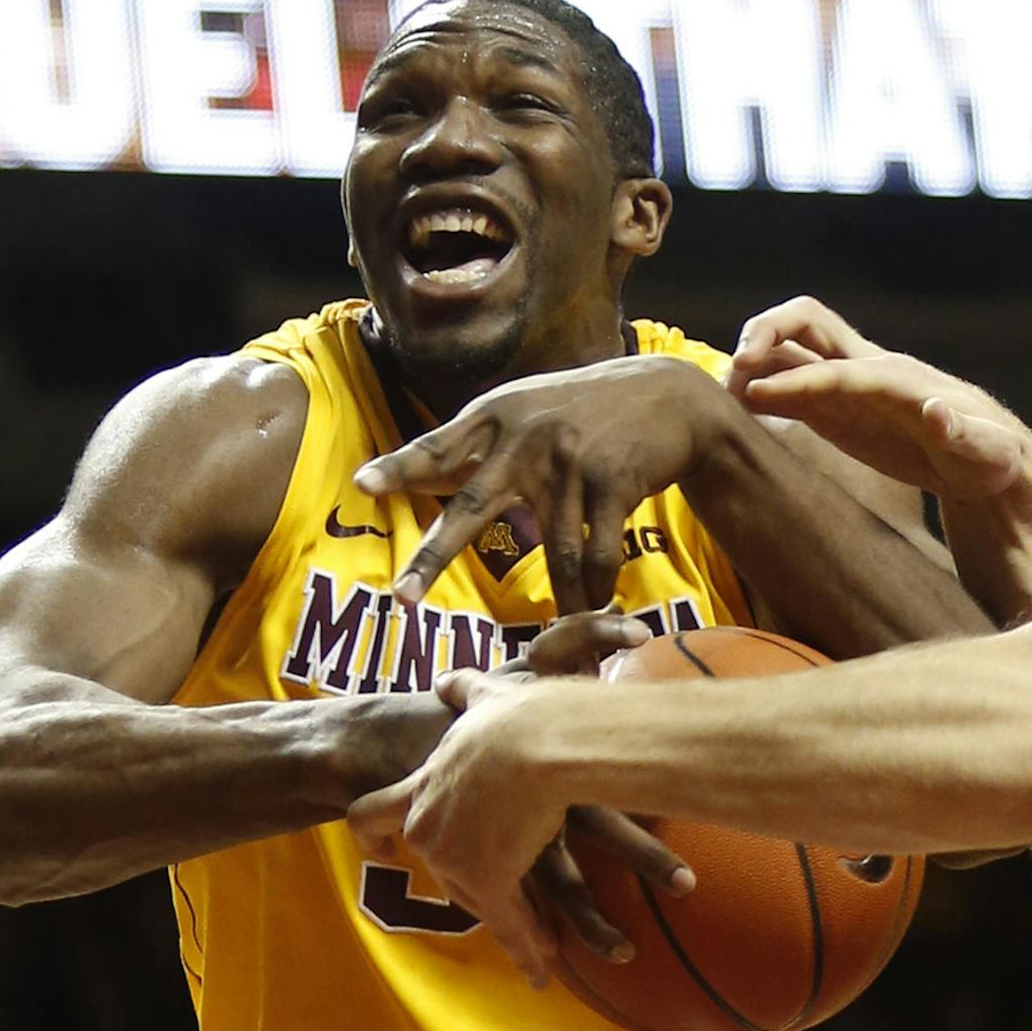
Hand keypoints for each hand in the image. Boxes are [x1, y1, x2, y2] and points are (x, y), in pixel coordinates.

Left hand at [348, 612, 693, 987]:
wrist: (541, 742)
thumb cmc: (518, 718)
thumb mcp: (486, 698)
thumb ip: (465, 691)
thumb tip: (449, 681)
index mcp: (422, 786)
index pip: (370, 814)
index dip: (373, 835)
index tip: (384, 850)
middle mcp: (430, 827)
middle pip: (439, 867)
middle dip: (473, 883)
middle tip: (503, 897)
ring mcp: (457, 859)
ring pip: (479, 900)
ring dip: (511, 924)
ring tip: (536, 950)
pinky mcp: (492, 880)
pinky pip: (511, 923)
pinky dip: (526, 947)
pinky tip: (540, 968)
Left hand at [354, 354, 730, 608]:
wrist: (669, 396)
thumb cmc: (586, 407)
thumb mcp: (526, 407)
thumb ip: (479, 439)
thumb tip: (419, 471)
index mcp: (497, 416)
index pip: (439, 446)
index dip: (400, 467)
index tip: (361, 485)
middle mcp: (527, 437)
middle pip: (472, 506)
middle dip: (434, 557)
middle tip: (402, 599)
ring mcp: (571, 461)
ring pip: (555, 551)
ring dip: (561, 598)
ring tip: (560, 634)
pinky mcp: (615, 482)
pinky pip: (598, 553)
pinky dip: (597, 585)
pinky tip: (599, 604)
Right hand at [729, 295, 1031, 499]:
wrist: (989, 460)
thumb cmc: (990, 457)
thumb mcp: (984, 452)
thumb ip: (959, 432)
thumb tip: (935, 409)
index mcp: (897, 378)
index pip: (837, 369)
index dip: (797, 379)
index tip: (757, 395)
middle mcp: (867, 369)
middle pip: (805, 323)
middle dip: (766, 335)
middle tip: (734, 372)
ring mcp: (848, 386)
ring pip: (789, 353)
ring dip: (753, 363)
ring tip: (721, 395)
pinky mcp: (838, 409)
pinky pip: (790, 388)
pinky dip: (760, 391)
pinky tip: (736, 411)